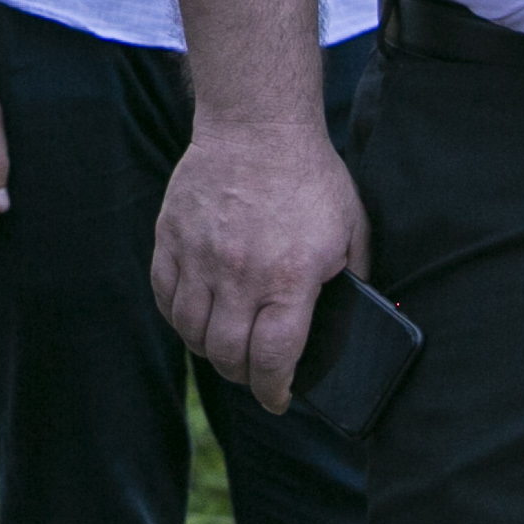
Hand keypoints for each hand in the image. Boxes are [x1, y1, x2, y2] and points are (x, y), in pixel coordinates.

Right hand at [151, 118, 364, 413]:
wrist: (256, 124)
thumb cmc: (310, 178)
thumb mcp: (352, 231)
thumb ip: (354, 281)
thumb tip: (359, 320)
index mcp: (289, 278)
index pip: (273, 359)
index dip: (275, 392)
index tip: (279, 400)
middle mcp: (240, 274)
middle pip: (227, 354)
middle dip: (243, 375)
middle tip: (254, 373)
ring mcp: (200, 255)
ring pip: (191, 331)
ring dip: (209, 349)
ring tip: (225, 344)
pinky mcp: (170, 237)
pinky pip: (164, 295)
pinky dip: (178, 316)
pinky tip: (195, 315)